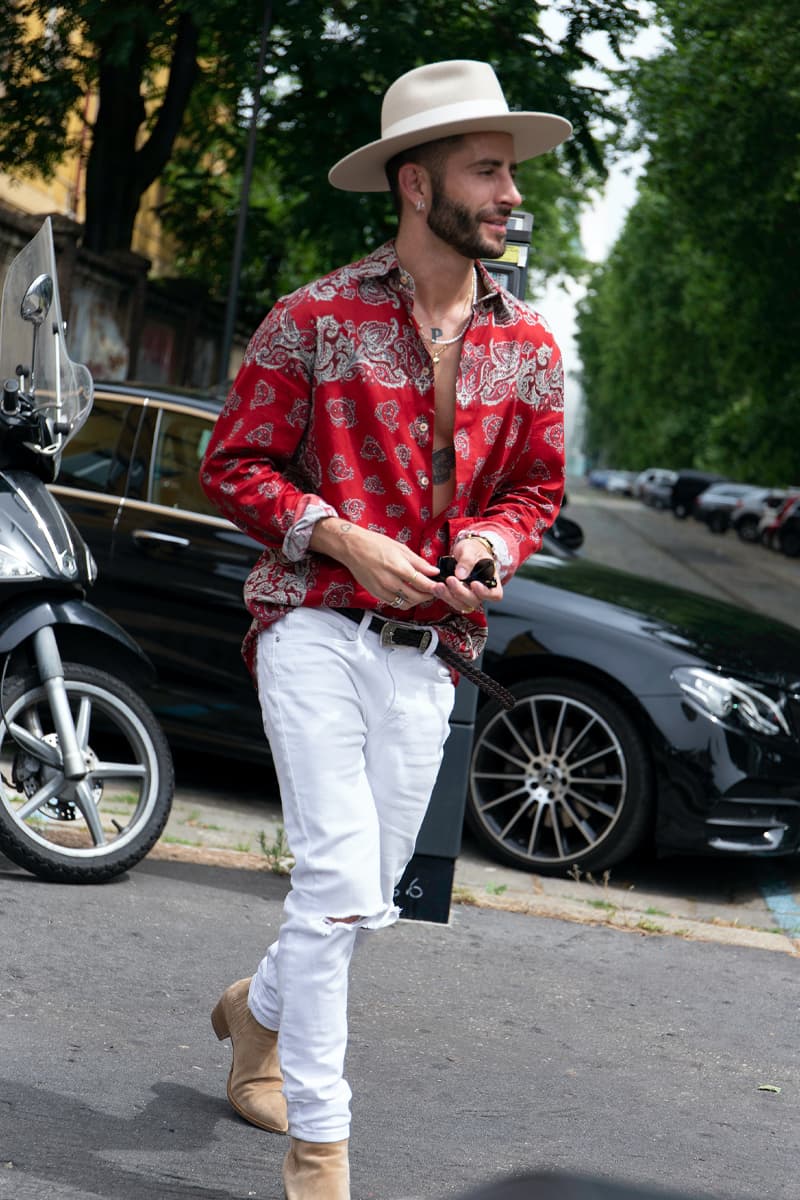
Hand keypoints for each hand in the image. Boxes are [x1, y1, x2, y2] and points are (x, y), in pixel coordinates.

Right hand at [310, 519, 439, 608]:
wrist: (353, 547)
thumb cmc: (375, 544)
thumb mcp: (401, 548)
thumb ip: (418, 562)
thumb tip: (433, 571)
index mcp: (398, 567)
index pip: (422, 583)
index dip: (434, 587)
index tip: (441, 587)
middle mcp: (390, 581)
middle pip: (415, 597)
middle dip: (427, 596)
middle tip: (433, 591)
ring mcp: (382, 589)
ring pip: (405, 603)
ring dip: (416, 601)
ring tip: (421, 593)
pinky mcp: (375, 594)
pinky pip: (394, 603)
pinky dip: (403, 601)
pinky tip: (407, 594)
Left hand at [433, 547, 502, 613]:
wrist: (465, 551)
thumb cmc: (473, 550)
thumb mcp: (471, 550)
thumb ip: (467, 560)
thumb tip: (460, 574)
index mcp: (492, 581)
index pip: (495, 594)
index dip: (485, 592)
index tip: (473, 583)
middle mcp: (481, 592)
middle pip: (474, 601)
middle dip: (461, 592)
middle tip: (450, 579)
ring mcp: (469, 596)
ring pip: (461, 604)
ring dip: (449, 597)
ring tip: (439, 585)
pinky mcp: (457, 596)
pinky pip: (451, 601)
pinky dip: (443, 595)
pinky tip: (436, 587)